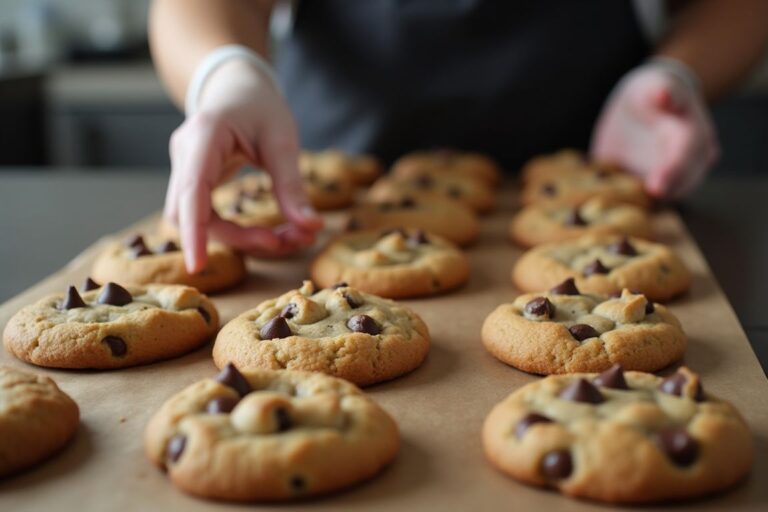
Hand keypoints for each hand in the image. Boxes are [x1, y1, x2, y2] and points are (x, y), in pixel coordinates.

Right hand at [164, 59, 322, 272]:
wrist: (236, 85)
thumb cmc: (259, 105)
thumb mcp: (283, 140)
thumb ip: (292, 186)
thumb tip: (312, 227)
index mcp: (204, 136)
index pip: (192, 192)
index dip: (194, 232)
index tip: (198, 265)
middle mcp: (185, 155)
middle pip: (193, 215)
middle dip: (239, 237)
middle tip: (287, 241)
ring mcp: (184, 169)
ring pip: (198, 221)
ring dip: (239, 238)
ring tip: (286, 237)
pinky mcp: (192, 181)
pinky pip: (205, 216)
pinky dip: (236, 230)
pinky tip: (268, 232)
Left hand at [590, 60, 718, 199]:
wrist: (645, 106)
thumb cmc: (651, 91)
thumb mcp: (653, 84)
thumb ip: (662, 90)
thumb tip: (664, 95)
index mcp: (694, 135)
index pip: (687, 155)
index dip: (673, 172)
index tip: (656, 188)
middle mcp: (691, 163)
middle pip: (682, 185)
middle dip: (661, 196)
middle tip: (636, 207)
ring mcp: (672, 180)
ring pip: (665, 200)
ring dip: (645, 207)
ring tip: (617, 212)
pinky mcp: (651, 191)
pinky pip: (644, 204)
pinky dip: (630, 208)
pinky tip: (607, 211)